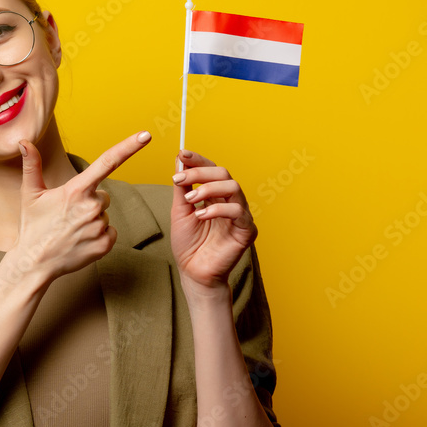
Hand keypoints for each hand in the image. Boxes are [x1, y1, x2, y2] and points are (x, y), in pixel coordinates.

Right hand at [12, 131, 151, 280]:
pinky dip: (99, 235)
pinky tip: (81, 240)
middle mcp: (91, 206)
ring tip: (72, 230)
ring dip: (93, 220)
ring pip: (105, 215)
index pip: (108, 162)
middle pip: (104, 196)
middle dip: (90, 202)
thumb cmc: (32, 227)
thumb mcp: (30, 194)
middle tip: (69, 215)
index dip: (129, 147)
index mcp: (76, 190)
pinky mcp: (105, 244)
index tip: (145, 135)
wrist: (35, 263)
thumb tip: (24, 142)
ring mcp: (99, 226)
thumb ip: (31, 165)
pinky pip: (110, 231)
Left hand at [171, 150, 256, 288]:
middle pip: (224, 173)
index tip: (182, 154)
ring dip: (209, 188)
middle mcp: (230, 202)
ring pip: (234, 187)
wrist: (193, 273)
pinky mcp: (246, 230)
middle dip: (200, 173)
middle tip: (179, 180)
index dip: (198, 160)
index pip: (211, 170)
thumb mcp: (180, 211)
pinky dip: (218, 209)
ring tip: (190, 200)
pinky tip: (201, 216)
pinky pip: (238, 211)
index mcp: (215, 195)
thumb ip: (182, 188)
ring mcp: (240, 215)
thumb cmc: (188, 245)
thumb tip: (180, 161)